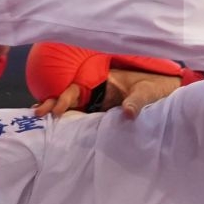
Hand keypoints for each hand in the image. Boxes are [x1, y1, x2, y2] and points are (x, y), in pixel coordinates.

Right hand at [34, 69, 183, 119]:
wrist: (166, 90)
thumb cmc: (157, 86)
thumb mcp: (148, 92)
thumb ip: (136, 102)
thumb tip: (128, 115)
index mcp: (104, 79)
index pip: (78, 87)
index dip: (66, 97)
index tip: (57, 109)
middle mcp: (97, 88)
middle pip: (70, 94)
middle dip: (53, 101)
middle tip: (37, 113)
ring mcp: (99, 99)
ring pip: (73, 103)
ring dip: (56, 108)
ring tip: (38, 117)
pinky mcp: (104, 109)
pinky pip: (83, 112)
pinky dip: (69, 116)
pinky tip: (56, 123)